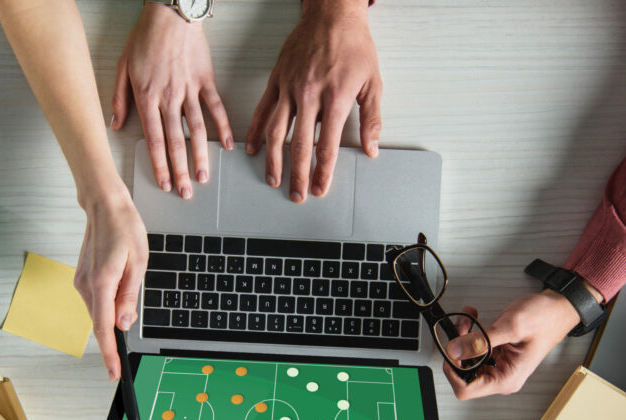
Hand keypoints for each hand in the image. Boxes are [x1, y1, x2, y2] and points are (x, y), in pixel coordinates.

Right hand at [74, 193, 148, 380]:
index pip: (104, 328)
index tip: (114, 372)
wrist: (104, 206)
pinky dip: (108, 303)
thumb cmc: (124, 229)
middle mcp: (85, 286)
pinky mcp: (82, 279)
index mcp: (101, 282)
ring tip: (128, 281)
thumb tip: (125, 323)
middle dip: (114, 336)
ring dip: (113, 313)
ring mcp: (81, 283)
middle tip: (126, 342)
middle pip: (101, 322)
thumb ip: (130, 296)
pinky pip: (97, 301)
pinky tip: (120, 283)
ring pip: (99, 312)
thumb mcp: (139, 263)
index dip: (109, 353)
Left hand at [111, 2, 232, 198]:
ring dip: (200, 156)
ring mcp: (189, 90)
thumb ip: (119, 97)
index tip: (163, 182)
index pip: (153, 138)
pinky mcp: (205, 81)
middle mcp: (169, 97)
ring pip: (196, 129)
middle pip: (176, 141)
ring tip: (203, 178)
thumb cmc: (145, 36)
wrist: (171, 13)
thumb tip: (114, 124)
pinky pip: (215, 107)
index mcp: (147, 96)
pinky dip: (222, 127)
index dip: (158, 163)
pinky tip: (226, 146)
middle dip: (180, 170)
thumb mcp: (123, 65)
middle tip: (185, 192)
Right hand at [246, 0, 380, 202]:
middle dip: (298, 175)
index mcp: (335, 98)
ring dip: (273, 160)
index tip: (320, 189)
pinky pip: (262, 110)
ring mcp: (289, 87)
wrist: (332, 14)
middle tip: (297, 195)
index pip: (326, 146)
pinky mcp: (276, 79)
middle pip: (300, 145)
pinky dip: (256, 131)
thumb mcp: (372, 82)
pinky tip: (253, 148)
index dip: (322, 172)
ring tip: (272, 179)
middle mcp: (309, 95)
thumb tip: (371, 149)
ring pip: (276, 131)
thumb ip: (371, 119)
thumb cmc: (354, 46)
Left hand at [441, 294, 580, 399]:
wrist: (557, 307)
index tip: (452, 350)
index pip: (466, 390)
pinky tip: (473, 318)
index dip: (453, 371)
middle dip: (458, 349)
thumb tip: (454, 350)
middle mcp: (501, 375)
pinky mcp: (495, 353)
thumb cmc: (546, 319)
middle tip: (463, 327)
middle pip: (463, 373)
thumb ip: (481, 341)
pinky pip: (473, 347)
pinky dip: (469, 332)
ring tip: (469, 318)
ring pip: (465, 358)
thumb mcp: (511, 327)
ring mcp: (498, 364)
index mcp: (506, 379)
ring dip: (462, 336)